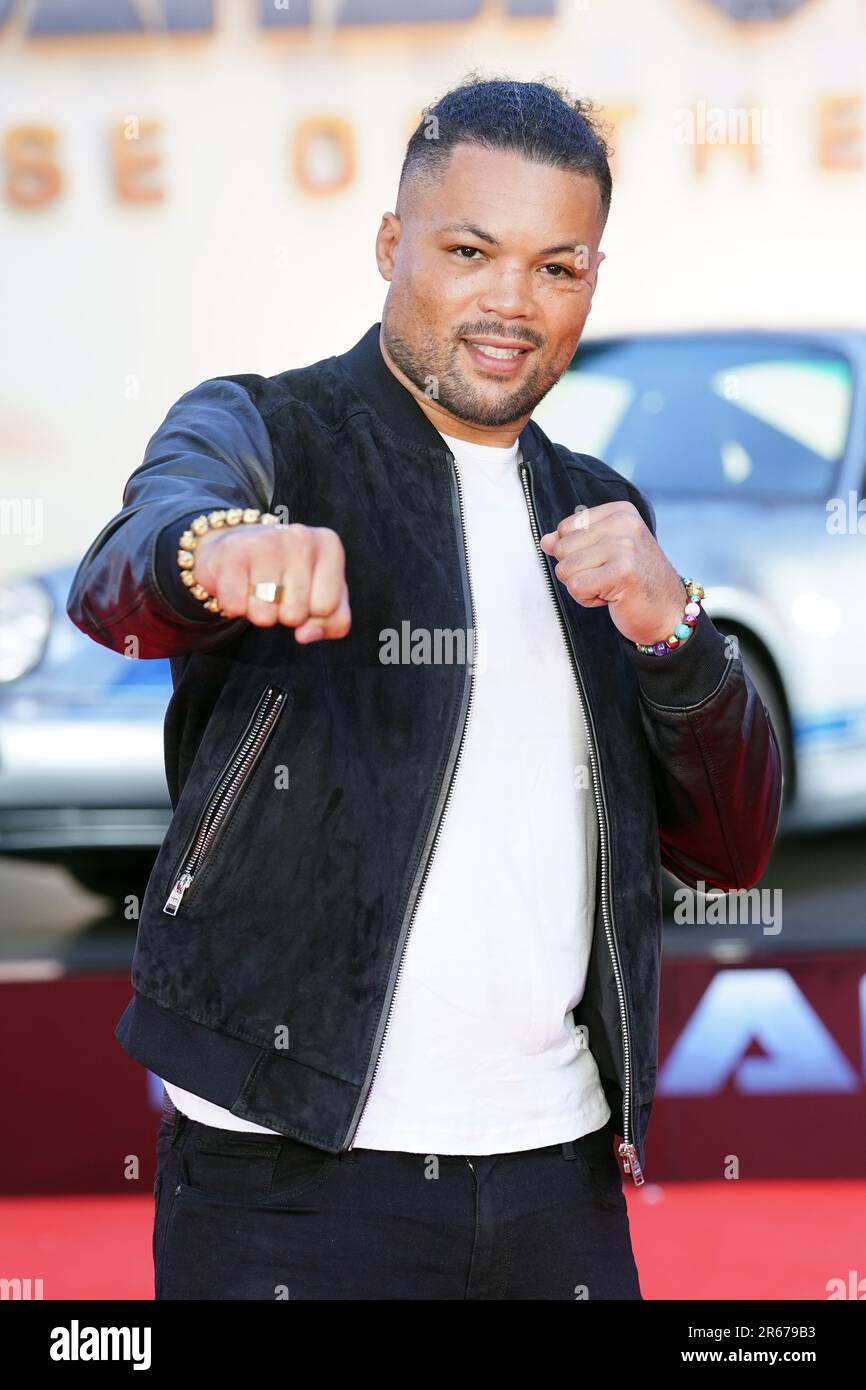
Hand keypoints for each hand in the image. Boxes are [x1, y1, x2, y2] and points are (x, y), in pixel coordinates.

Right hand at [193, 523, 350, 641]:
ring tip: (257, 587)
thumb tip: (304, 635)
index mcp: (328, 545)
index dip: (312, 613)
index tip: (303, 592)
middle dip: (283, 613)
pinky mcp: (232, 552)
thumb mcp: (324, 597)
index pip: (327, 608)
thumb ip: (334, 623)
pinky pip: (235, 607)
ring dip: (258, 612)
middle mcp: (301, 537)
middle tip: (276, 590)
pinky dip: (233, 607)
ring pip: (264, 616)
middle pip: (295, 615)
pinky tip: (238, 585)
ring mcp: (265, 541)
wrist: (239, 549)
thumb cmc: (289, 577)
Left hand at [539, 501, 686, 646]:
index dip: (576, 553)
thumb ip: (574, 542)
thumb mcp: (604, 553)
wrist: (669, 612)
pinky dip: (588, 599)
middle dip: (577, 571)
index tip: (605, 562)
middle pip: (561, 548)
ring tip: (610, 586)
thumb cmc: (636, 582)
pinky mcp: (622, 571)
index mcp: (620, 512)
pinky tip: (612, 597)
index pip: (565, 528)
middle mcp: (624, 523)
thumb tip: (546, 540)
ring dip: (583, 586)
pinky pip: (576, 587)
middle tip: (608, 578)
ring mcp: (624, 546)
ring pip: (566, 569)